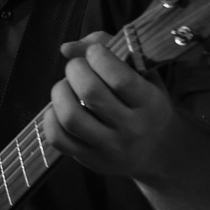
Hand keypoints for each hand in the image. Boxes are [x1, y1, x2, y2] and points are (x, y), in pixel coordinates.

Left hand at [44, 31, 174, 180]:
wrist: (159, 151)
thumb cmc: (147, 104)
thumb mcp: (144, 74)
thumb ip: (111, 49)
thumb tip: (66, 49)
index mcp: (149, 103)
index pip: (119, 78)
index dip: (98, 56)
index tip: (95, 52)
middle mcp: (131, 128)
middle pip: (90, 92)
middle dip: (75, 69)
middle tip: (77, 67)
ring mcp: (109, 147)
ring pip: (70, 116)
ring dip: (60, 92)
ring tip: (66, 86)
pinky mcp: (89, 160)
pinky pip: (58, 138)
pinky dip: (50, 118)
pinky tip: (60, 108)